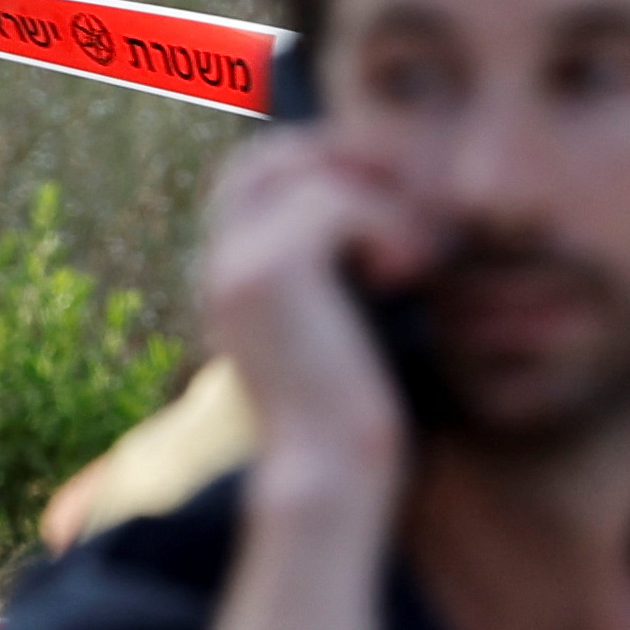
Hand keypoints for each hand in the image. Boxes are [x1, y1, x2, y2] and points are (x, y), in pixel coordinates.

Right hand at [194, 115, 426, 509]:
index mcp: (227, 277)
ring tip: (414, 256)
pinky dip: (386, 227)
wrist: (331, 475)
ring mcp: (232, 265)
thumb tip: (394, 203)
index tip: (396, 203)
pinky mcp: (266, 274)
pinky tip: (406, 275)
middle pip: (269, 154)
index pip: (258, 172)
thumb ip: (343, 265)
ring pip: (309, 171)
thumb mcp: (346, 320)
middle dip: (345, 163)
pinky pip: (335, 202)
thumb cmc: (354, 411)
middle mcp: (215, 265)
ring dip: (379, 199)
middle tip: (408, 207)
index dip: (328, 165)